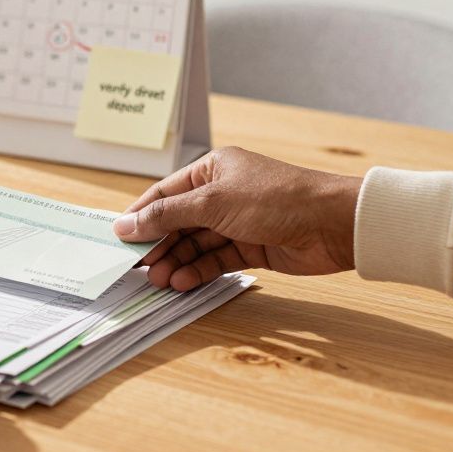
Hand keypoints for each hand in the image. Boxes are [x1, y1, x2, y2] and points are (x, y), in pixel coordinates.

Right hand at [113, 146, 361, 290]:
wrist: (334, 224)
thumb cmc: (276, 199)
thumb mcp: (212, 203)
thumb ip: (167, 216)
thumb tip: (126, 224)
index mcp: (212, 170)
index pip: (164, 194)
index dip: (141, 216)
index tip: (118, 238)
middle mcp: (222, 193)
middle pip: (178, 221)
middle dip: (158, 244)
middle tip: (138, 267)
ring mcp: (237, 222)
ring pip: (195, 244)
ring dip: (176, 261)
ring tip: (159, 281)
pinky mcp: (251, 247)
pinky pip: (215, 259)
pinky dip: (198, 270)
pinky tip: (182, 282)